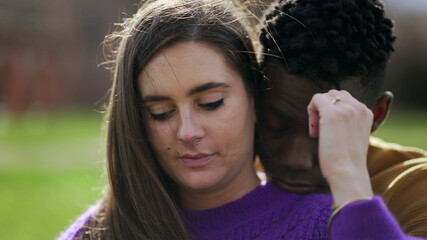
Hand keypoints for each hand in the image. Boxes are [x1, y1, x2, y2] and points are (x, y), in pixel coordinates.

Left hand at [307, 90, 373, 205]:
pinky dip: (311, 113)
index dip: (333, 112)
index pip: (345, 99)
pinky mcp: (332, 113)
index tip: (331, 131)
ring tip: (318, 131)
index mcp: (366, 112)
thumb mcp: (353, 136)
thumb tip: (328, 116)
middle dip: (324, 109)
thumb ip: (348, 122)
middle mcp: (358, 107)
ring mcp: (346, 109)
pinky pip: (316, 99)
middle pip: (334, 94)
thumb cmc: (348, 161)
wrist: (348, 173)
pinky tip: (314, 131)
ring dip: (317, 111)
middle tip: (322, 130)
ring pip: (324, 96)